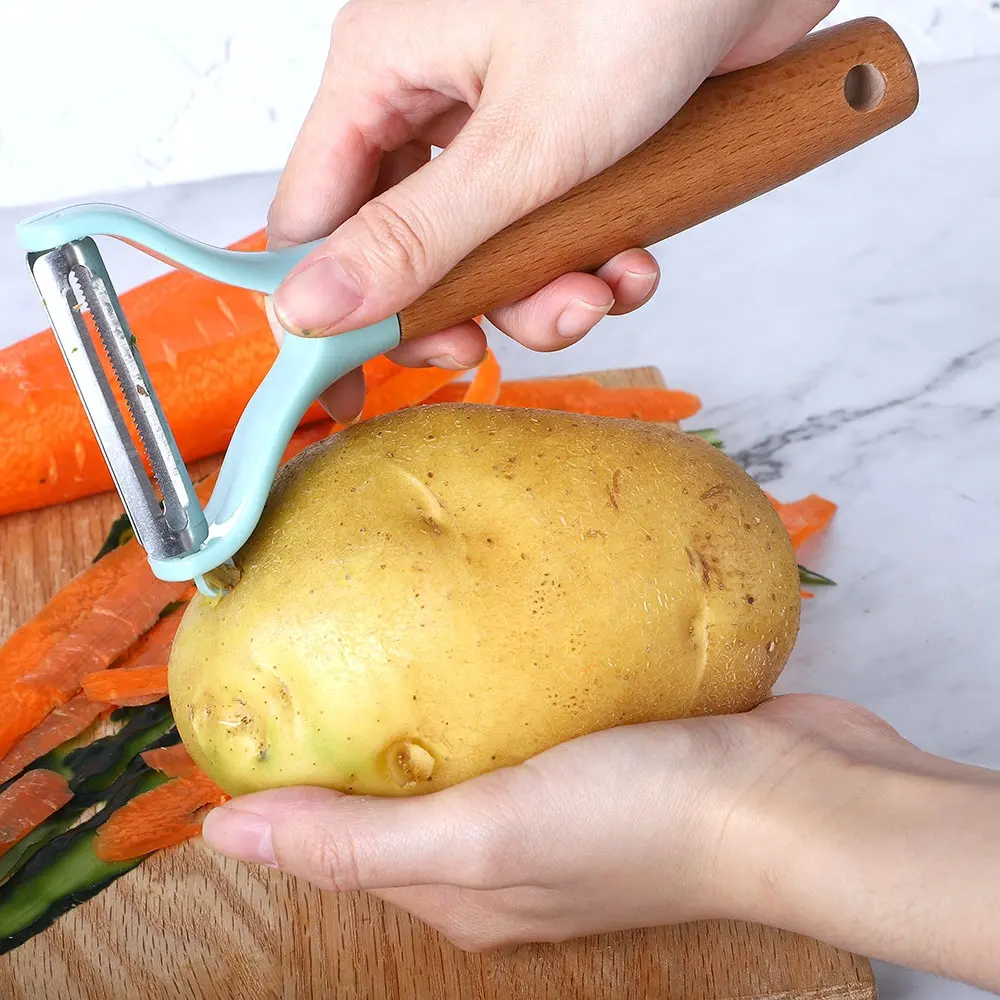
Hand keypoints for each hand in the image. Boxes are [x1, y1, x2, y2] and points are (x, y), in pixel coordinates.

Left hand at [202, 693, 999, 992]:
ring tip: (383, 611)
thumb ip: (357, 839)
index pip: (339, 838)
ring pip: (459, 737)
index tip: (252, 702)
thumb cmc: (645, 822)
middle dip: (350, 721)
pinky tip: (480, 616)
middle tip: (311, 633)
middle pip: (396, 784)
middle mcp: (501, 849)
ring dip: (421, 687)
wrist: (797, 792)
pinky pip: (519, 704)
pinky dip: (488, 669)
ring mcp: (554, 793)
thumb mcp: (486, 834)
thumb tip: (223, 835)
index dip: (285, 780)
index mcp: (461, 889)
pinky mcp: (599, 742)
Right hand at [266, 0, 838, 419]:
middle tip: (480, 351)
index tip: (350, 390)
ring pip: (485, 250)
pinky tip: (634, 263)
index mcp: (381, 70)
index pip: (312, 217)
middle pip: (404, 246)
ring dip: (543, 294)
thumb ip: (415, 236)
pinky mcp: (566, 139)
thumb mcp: (522, 144)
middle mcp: (429, 92)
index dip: (326, 313)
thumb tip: (309, 310)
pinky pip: (549, 229)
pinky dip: (590, 261)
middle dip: (458, 307)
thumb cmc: (644, 1)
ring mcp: (500, 117)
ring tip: (600, 293)